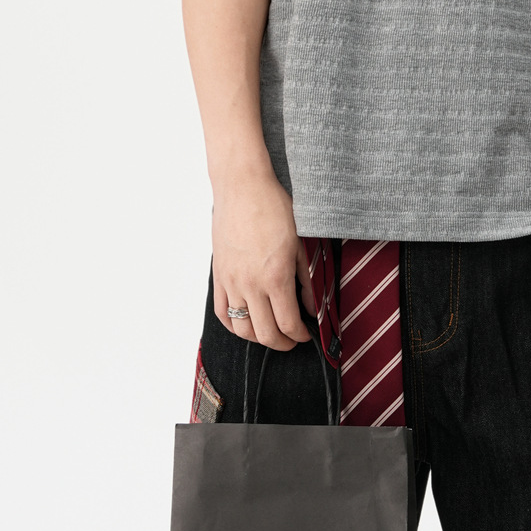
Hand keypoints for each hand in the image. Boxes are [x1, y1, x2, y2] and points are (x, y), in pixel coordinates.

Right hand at [211, 166, 315, 349]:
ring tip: (271, 332)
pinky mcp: (218, 275)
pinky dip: (234, 325)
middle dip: (283, 343)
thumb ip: (307, 279)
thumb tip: (312, 306)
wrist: (243, 187)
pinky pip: (222, 313)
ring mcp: (231, 282)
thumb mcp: (301, 242)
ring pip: (242, 329)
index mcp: (275, 277)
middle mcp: (250, 285)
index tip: (306, 334)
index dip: (300, 336)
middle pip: (266, 334)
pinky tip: (245, 323)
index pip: (288, 324)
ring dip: (258, 338)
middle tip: (292, 339)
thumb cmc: (274, 207)